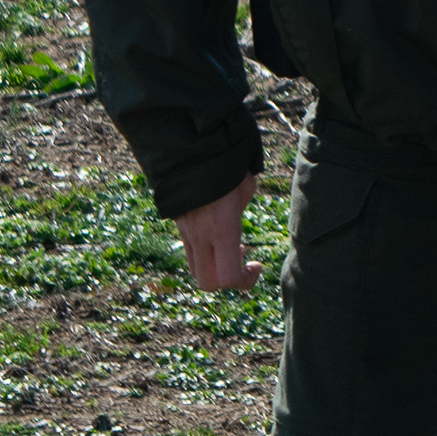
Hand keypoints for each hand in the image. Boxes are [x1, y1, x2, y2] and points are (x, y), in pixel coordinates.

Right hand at [177, 177, 259, 292]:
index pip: (227, 278)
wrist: (190, 151)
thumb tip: (237, 216)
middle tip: (245, 263)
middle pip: (207, 284)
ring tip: (233, 247)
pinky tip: (218, 236)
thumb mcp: (245, 189)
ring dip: (216, 268)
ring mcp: (186, 233)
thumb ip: (242, 211)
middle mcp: (201, 237)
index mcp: (222, 230)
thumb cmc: (226, 167)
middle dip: (228, 282)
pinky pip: (192, 254)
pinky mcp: (179, 227)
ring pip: (196, 270)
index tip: (256, 265)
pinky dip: (207, 255)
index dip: (244, 281)